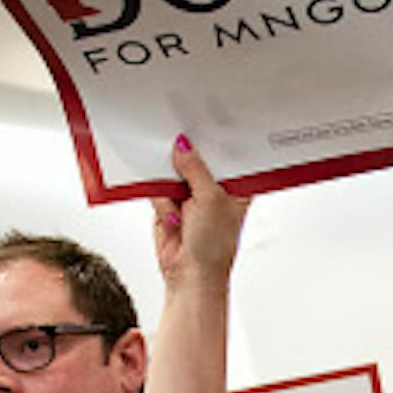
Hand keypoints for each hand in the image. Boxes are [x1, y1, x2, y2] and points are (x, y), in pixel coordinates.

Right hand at [151, 137, 251, 294]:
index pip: (225, 154)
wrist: (190, 274)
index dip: (215, 139)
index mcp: (234, 186)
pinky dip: (161, 198)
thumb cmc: (214, 246)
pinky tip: (172, 213)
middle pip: (196, 159)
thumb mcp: (211, 198)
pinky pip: (158, 188)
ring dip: (171, 181)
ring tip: (180, 201)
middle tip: (179, 143)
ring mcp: (190, 196)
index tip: (205, 119)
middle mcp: (212, 189)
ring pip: (173, 171)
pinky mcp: (169, 204)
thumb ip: (196, 168)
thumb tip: (184, 146)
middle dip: (187, 155)